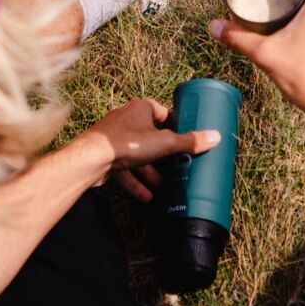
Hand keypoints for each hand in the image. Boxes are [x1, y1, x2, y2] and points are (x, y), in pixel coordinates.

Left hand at [76, 99, 220, 204]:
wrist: (90, 159)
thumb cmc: (126, 143)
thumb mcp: (164, 143)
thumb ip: (188, 142)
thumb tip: (215, 137)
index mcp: (140, 109)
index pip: (162, 112)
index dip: (174, 124)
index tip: (184, 137)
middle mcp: (126, 120)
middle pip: (150, 136)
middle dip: (163, 154)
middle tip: (176, 165)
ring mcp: (114, 139)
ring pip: (137, 156)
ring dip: (149, 171)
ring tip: (162, 185)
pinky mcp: (106, 156)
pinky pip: (124, 169)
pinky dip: (135, 182)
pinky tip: (146, 196)